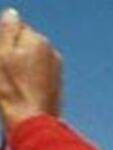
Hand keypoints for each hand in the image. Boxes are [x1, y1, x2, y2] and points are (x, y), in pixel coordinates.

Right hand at [0, 8, 61, 129]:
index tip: (1, 59)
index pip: (15, 28)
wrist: (32, 122)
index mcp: (38, 41)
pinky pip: (38, 75)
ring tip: (13, 84)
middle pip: (24, 44)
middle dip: (13, 53)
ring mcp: (57, 70)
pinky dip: (29, 79)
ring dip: (21, 67)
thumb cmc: (13, 89)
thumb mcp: (1, 54)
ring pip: (31, 60)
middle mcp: (52, 53)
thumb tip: (12, 14)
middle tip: (5, 73)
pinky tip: (23, 91)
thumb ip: (8, 30)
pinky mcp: (57, 85)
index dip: (3, 42)